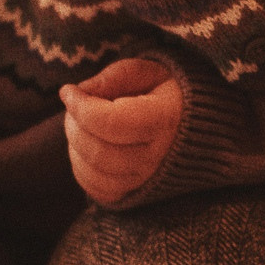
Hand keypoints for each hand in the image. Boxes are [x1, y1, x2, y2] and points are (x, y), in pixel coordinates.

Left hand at [61, 58, 184, 206]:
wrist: (195, 124)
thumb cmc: (165, 92)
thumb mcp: (146, 71)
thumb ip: (114, 77)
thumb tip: (79, 91)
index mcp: (165, 119)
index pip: (110, 123)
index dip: (80, 107)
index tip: (68, 90)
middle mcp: (159, 156)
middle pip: (99, 151)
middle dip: (74, 125)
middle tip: (74, 105)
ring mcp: (148, 179)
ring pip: (94, 173)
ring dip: (75, 146)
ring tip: (80, 124)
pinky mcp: (136, 193)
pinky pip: (97, 190)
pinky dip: (82, 169)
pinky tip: (86, 146)